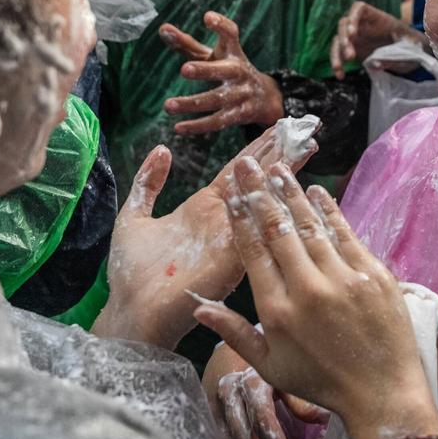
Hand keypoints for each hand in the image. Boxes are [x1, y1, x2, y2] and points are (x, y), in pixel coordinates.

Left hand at [92, 126, 317, 348]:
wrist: (131, 311)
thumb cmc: (131, 272)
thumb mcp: (134, 216)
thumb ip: (149, 183)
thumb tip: (162, 149)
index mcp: (204, 207)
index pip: (238, 171)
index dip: (257, 149)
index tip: (278, 128)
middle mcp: (224, 219)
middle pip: (257, 178)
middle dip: (280, 152)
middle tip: (302, 128)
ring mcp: (233, 237)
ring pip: (265, 198)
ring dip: (286, 173)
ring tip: (306, 145)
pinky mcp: (235, 257)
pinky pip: (260, 227)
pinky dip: (275, 206)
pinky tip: (291, 184)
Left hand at [160, 11, 283, 133]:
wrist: (265, 98)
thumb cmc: (228, 69)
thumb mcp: (212, 55)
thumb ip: (187, 44)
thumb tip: (163, 29)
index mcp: (233, 52)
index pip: (231, 34)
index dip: (221, 25)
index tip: (208, 17)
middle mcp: (239, 71)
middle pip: (223, 70)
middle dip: (205, 70)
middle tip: (184, 69)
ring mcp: (241, 94)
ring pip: (216, 100)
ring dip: (191, 104)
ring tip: (168, 105)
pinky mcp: (239, 114)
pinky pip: (217, 122)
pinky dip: (198, 126)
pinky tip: (179, 128)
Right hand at [193, 160, 437, 438]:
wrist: (382, 392)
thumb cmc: (322, 382)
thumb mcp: (270, 365)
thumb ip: (235, 332)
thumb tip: (198, 306)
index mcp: (277, 311)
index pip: (253, 252)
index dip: (241, 217)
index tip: (232, 192)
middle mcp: (308, 290)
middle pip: (278, 230)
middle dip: (260, 193)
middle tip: (247, 164)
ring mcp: (343, 280)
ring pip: (311, 226)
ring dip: (292, 193)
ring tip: (277, 169)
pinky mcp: (373, 275)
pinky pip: (347, 234)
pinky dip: (330, 210)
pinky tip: (318, 191)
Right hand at [205, 343, 329, 438]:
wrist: (232, 348)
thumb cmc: (264, 365)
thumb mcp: (282, 376)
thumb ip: (298, 400)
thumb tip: (322, 419)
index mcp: (252, 379)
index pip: (263, 419)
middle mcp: (229, 389)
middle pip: (244, 433)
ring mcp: (214, 401)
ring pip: (228, 438)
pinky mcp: (206, 408)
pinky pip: (218, 435)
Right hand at [329, 0, 424, 78]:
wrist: (413, 54)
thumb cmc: (413, 45)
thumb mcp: (410, 47)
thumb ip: (396, 54)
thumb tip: (377, 63)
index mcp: (378, 18)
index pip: (360, 8)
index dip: (353, 17)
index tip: (352, 33)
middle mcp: (364, 25)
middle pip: (344, 24)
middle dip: (344, 39)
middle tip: (350, 55)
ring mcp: (357, 37)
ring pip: (338, 40)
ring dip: (336, 53)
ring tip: (339, 69)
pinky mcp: (354, 50)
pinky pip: (340, 54)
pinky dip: (338, 64)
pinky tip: (340, 75)